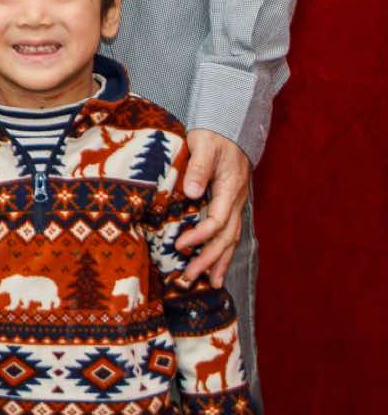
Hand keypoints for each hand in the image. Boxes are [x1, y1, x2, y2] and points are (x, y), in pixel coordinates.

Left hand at [175, 129, 250, 285]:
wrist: (229, 129)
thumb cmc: (213, 136)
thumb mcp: (204, 145)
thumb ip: (199, 168)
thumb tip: (192, 192)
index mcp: (230, 189)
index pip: (217, 220)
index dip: (199, 236)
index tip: (179, 246)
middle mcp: (236, 202)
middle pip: (225, 237)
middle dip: (208, 260)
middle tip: (189, 278)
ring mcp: (235, 206)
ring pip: (230, 240)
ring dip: (219, 262)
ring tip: (209, 285)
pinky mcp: (229, 207)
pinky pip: (228, 234)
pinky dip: (223, 253)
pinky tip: (216, 268)